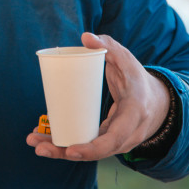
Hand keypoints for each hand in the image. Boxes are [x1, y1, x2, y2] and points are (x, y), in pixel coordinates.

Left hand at [26, 32, 170, 160]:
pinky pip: (86, 146)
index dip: (93, 148)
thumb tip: (85, 36)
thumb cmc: (137, 78)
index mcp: (133, 114)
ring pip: (87, 151)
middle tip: (38, 147)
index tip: (71, 149)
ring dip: (59, 150)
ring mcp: (116, 141)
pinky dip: (64, 145)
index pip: (114, 138)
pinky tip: (42, 140)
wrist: (155, 101)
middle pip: (95, 151)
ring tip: (33, 142)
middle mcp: (126, 135)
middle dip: (65, 152)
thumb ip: (108, 46)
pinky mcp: (106, 141)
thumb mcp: (127, 60)